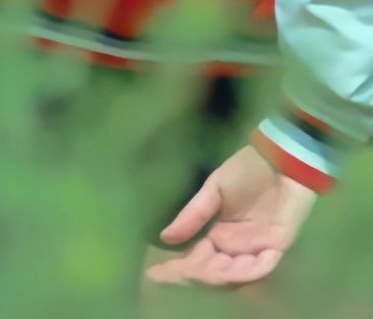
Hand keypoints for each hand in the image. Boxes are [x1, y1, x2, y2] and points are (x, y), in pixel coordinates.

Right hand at [145, 145, 316, 288]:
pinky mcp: (277, 248)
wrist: (282, 160)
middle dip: (193, 277)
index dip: (176, 270)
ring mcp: (255, 251)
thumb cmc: (247, 170)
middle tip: (170, 274)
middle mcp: (234, 250)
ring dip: (216, 277)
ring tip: (196, 272)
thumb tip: (165, 238)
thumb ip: (194, 214)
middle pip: (212, 275)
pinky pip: (260, 268)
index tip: (154, 273)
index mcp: (217, 237)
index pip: (195, 262)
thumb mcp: (214, 188)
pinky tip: (233, 267)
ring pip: (233, 276)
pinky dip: (247, 271)